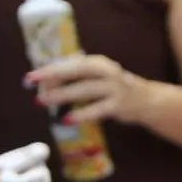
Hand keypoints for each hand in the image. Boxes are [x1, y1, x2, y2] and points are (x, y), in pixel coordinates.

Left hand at [29, 55, 149, 124]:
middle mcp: (109, 72)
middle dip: (55, 74)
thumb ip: (78, 76)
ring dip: (62, 94)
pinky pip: (97, 110)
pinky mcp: (119, 106)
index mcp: (100, 63)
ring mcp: (116, 88)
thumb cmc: (116, 88)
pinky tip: (67, 119)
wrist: (148, 101)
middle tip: (32, 80)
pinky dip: (82, 114)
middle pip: (79, 69)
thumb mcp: (99, 77)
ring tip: (43, 101)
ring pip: (86, 89)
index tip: (34, 74)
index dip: (53, 67)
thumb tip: (47, 81)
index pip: (73, 62)